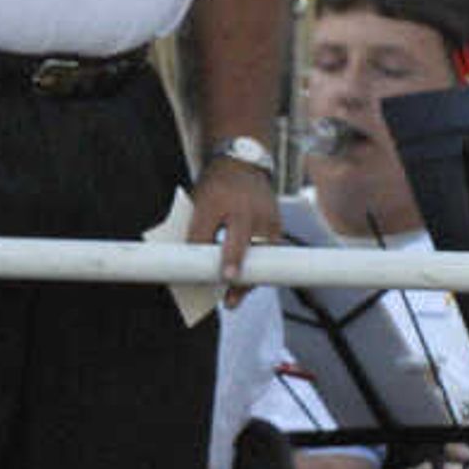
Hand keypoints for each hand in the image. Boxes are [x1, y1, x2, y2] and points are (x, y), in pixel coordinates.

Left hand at [186, 152, 278, 304]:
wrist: (243, 166)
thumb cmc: (217, 188)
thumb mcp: (201, 205)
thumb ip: (198, 233)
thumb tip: (192, 265)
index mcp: (234, 207)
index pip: (231, 237)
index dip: (229, 258)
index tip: (227, 277)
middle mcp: (256, 215)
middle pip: (253, 254)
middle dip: (243, 280)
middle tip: (230, 301)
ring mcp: (270, 221)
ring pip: (263, 258)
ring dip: (251, 279)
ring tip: (234, 298)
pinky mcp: (277, 227)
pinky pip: (268, 254)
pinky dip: (257, 268)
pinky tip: (246, 283)